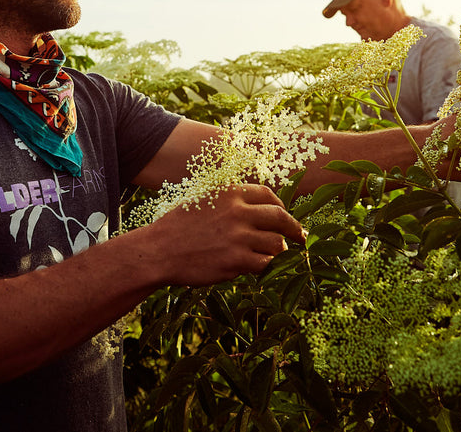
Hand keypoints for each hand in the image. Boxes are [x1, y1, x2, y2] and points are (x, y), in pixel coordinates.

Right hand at [146, 184, 305, 286]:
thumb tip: (259, 209)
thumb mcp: (204, 200)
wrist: (159, 251)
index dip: (281, 207)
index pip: (268, 195)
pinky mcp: (237, 260)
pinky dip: (267, 266)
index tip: (285, 217)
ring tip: (270, 256)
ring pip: (276, 243)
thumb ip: (231, 201)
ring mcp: (239, 237)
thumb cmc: (179, 227)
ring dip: (277, 251)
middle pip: (280, 217)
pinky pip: (266, 264)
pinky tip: (260, 267)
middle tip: (302, 237)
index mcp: (230, 192)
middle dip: (294, 229)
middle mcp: (238, 211)